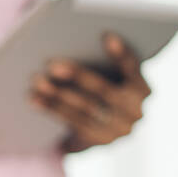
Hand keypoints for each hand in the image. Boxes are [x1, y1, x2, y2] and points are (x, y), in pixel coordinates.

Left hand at [29, 33, 150, 152]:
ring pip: (84, 108)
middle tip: (52, 63)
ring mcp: (118, 130)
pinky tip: (34, 99)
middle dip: (78, 75)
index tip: (106, 35)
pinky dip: (51, 109)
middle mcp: (136, 112)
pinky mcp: (98, 141)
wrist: (100, 130)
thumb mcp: (109, 77)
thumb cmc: (101, 91)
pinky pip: (72, 122)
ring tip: (38, 80)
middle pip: (104, 90)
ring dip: (57, 94)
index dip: (121, 54)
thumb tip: (85, 39)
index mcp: (143, 90)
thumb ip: (103, 63)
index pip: (133, 69)